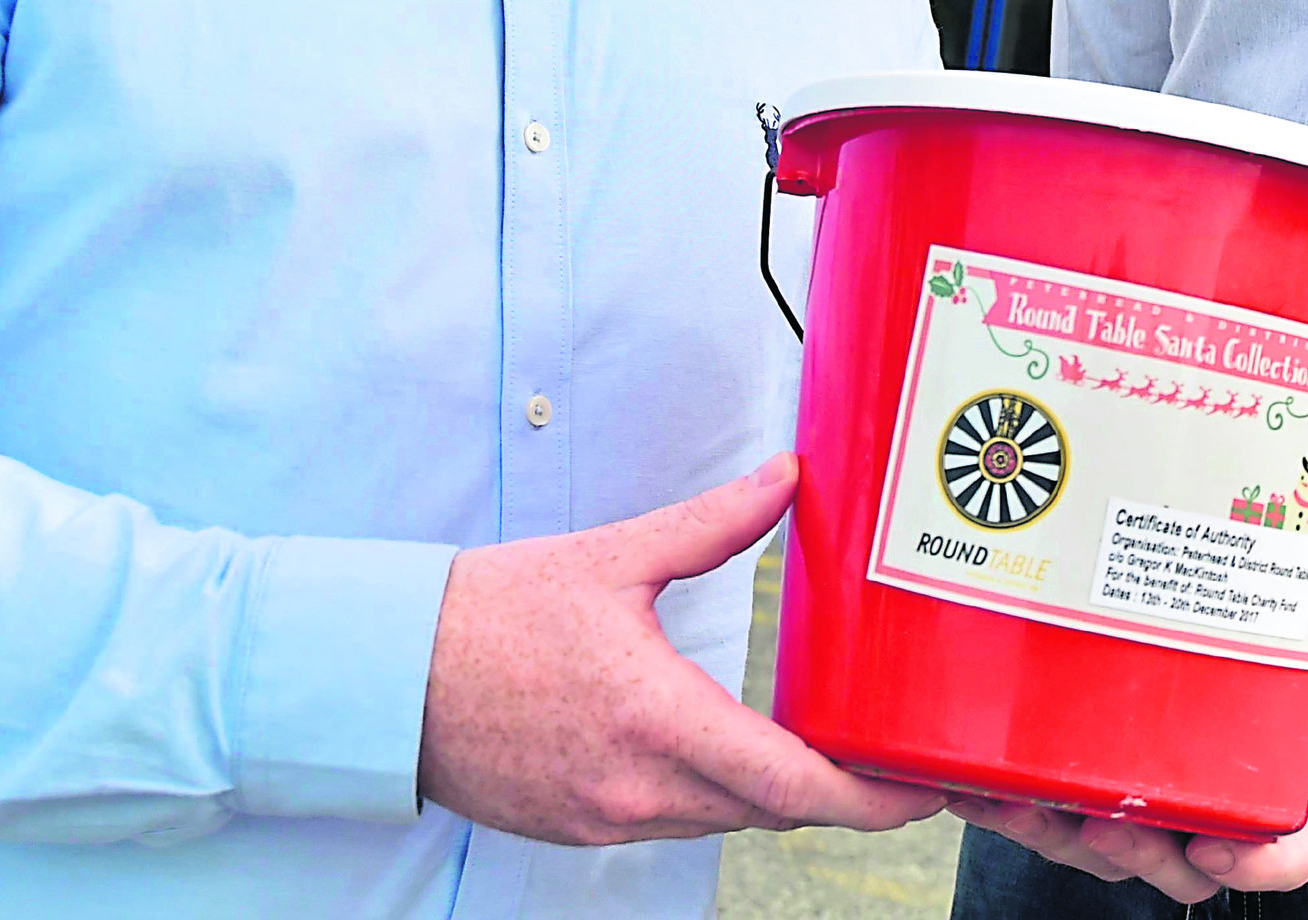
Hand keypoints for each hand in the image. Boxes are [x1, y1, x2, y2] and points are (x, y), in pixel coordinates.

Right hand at [418, 453, 944, 844]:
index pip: (790, 785)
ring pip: (725, 818)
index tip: (918, 790)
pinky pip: (674, 822)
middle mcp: (637, 786)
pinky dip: (714, 794)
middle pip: (771, 809)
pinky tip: (728, 752)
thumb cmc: (488, 616)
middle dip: (836, 790)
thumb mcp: (611, 557)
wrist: (389, 678)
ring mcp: (607, 818)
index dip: (867, 798)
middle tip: (887, 758)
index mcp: (655, 718)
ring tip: (820, 748)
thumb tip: (784, 478)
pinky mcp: (582, 828)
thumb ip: (712, 524)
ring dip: (773, 790)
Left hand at [944, 560, 1307, 897]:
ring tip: (1038, 800)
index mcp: (1247, 776)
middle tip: (1111, 825)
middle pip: (1175, 866)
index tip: (1219, 851)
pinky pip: (1029, 819)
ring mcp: (1119, 805)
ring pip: (1095, 852)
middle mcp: (1187, 805)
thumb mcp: (1266, 607)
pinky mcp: (1054, 792)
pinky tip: (973, 781)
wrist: (1125, 617)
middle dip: (1141, 856)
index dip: (1259, 865)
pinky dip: (1002, 805)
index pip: (1279, 851)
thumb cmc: (1209, 637)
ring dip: (1062, 835)